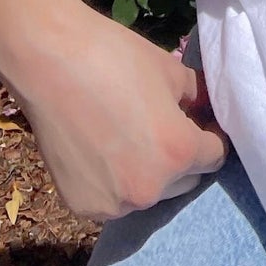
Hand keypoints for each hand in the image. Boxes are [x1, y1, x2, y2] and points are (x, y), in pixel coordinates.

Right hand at [0, 0, 229, 221]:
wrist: (51, 62)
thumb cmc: (116, 58)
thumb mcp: (171, 71)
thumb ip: (196, 98)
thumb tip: (205, 109)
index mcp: (178, 153)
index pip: (214, 156)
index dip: (211, 135)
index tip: (201, 122)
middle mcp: (150, 189)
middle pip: (185, 179)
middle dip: (181, 156)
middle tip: (162, 126)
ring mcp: (114, 204)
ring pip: (148, 192)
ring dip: (148, 172)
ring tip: (128, 137)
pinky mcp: (83, 207)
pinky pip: (113, 198)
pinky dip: (113, 181)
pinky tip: (101, 149)